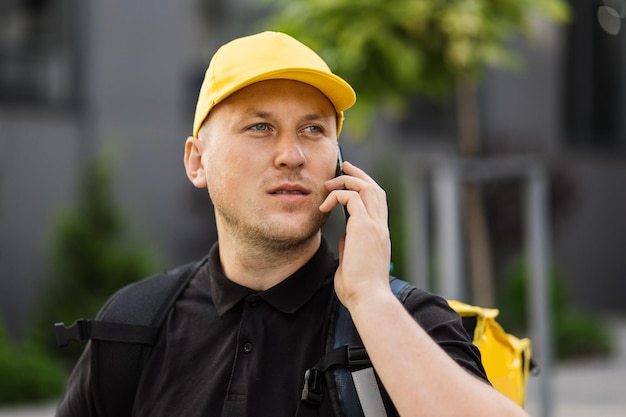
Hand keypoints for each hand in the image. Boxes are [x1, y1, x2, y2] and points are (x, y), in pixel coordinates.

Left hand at [319, 161, 391, 308]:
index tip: (350, 183)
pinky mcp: (365, 227)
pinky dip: (337, 195)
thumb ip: (351, 247)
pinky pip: (351, 198)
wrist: (369, 299)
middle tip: (344, 167)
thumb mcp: (353, 263)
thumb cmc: (359, 289)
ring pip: (368, 188)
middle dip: (359, 176)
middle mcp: (380, 228)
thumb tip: (344, 237)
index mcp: (379, 236)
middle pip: (376, 190)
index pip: (377, 204)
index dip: (365, 189)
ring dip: (348, 181)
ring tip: (331, 182)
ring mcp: (375, 226)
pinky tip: (324, 205)